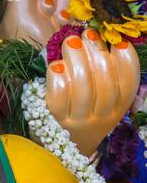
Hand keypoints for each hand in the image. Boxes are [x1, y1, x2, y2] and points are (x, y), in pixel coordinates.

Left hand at [46, 31, 140, 157]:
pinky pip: (58, 97)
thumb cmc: (83, 111)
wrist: (62, 148)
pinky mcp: (53, 120)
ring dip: (77, 59)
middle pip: (106, 84)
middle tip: (88, 34)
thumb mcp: (101, 99)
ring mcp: (77, 120)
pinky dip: (58, 78)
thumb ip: (104, 73)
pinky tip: (56, 66)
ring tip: (71, 41)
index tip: (118, 41)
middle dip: (98, 52)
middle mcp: (100, 116)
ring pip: (82, 87)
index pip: (129, 84)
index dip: (126, 60)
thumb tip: (98, 35)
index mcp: (117, 108)